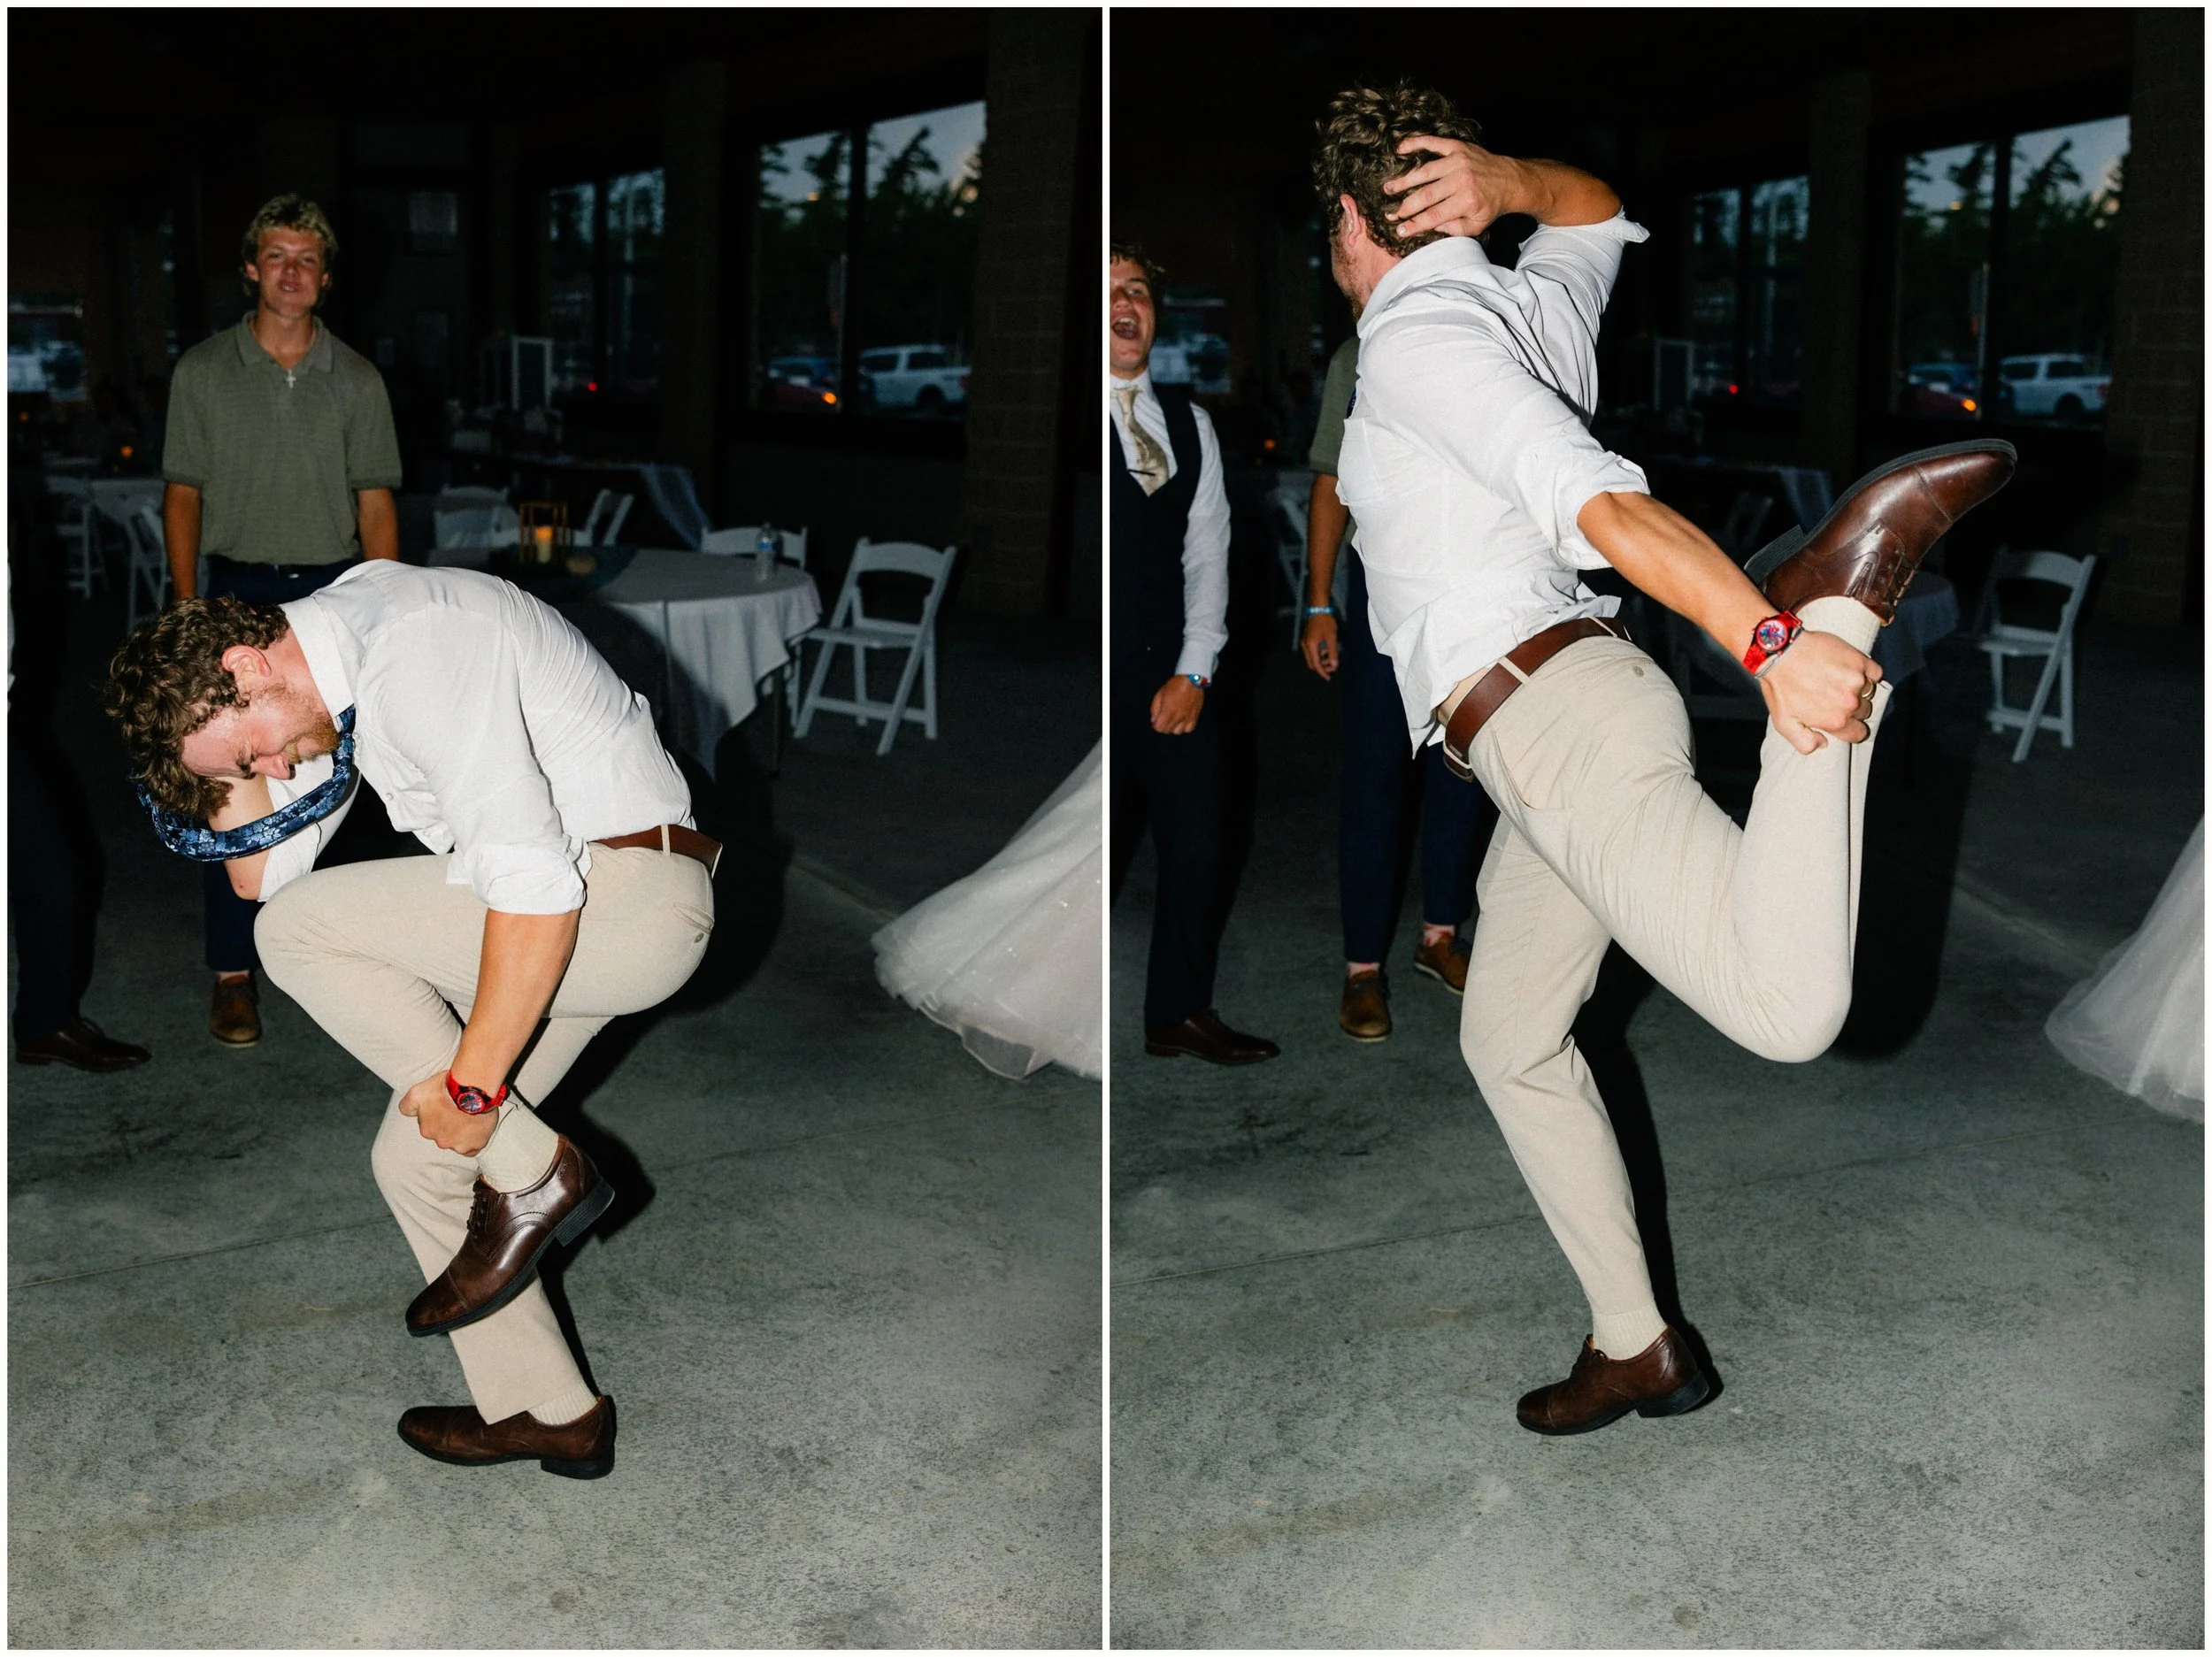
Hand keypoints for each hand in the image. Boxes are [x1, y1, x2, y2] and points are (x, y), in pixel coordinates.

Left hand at [399, 1072, 497, 1155]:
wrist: (473, 1088)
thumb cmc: (446, 1088)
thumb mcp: (417, 1092)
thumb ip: (407, 1105)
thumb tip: (406, 1113)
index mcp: (426, 1130)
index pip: (430, 1126)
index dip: (437, 1115)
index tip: (444, 1105)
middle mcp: (441, 1141)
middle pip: (444, 1135)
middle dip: (449, 1125)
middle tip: (458, 1109)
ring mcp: (459, 1144)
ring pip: (457, 1142)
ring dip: (461, 1132)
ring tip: (470, 1116)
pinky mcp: (476, 1144)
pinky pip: (472, 1149)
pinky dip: (473, 1141)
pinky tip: (476, 1129)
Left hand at [1150, 675, 1203, 734]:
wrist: (1192, 679)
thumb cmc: (1174, 685)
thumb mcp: (1159, 694)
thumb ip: (1155, 709)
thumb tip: (1154, 720)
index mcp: (1168, 711)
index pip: (1159, 728)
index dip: (1156, 725)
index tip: (1157, 719)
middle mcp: (1178, 717)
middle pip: (1167, 731)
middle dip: (1164, 725)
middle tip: (1165, 717)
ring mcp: (1187, 718)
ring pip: (1178, 732)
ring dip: (1174, 727)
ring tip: (1174, 719)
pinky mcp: (1195, 717)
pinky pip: (1189, 729)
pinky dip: (1184, 727)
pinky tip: (1182, 721)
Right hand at [1301, 613, 1339, 678]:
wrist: (1318, 609)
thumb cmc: (1325, 621)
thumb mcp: (1331, 637)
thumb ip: (1333, 652)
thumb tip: (1334, 665)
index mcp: (1311, 646)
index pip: (1316, 664)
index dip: (1322, 672)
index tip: (1328, 677)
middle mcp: (1305, 646)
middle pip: (1312, 663)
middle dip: (1322, 667)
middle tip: (1333, 667)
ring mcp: (1305, 642)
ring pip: (1311, 658)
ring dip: (1321, 661)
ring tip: (1331, 658)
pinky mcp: (1306, 640)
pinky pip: (1311, 652)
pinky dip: (1318, 655)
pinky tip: (1326, 651)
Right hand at [1383, 136, 1522, 240]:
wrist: (1510, 180)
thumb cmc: (1490, 206)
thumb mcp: (1477, 226)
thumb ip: (1454, 229)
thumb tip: (1431, 226)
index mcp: (1468, 201)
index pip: (1434, 215)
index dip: (1414, 224)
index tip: (1399, 230)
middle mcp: (1463, 179)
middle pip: (1426, 195)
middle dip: (1405, 206)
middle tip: (1389, 213)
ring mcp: (1459, 160)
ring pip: (1425, 171)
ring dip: (1404, 180)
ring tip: (1388, 188)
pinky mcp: (1457, 147)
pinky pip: (1433, 142)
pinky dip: (1415, 143)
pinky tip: (1400, 148)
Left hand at [1757, 630, 1881, 753]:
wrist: (1780, 652)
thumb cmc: (1780, 687)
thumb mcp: (1783, 723)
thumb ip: (1805, 742)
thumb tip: (1824, 743)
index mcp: (1835, 721)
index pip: (1859, 734)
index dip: (1852, 729)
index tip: (1845, 720)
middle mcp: (1850, 703)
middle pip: (1864, 712)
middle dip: (1853, 708)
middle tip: (1834, 697)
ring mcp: (1857, 681)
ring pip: (1869, 692)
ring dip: (1859, 689)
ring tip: (1838, 682)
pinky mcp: (1859, 661)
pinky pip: (1875, 672)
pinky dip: (1867, 672)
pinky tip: (1851, 671)